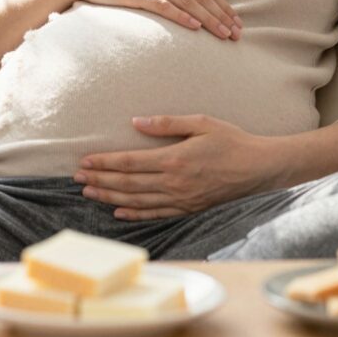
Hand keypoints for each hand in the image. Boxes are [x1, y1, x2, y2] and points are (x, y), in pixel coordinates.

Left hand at [74, 115, 279, 219]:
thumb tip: (135, 122)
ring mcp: (180, 199)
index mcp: (174, 159)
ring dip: (109, 197)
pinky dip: (133, 213)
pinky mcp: (188, 209)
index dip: (104, 163)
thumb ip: (166, 123)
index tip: (85, 161)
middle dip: (99, 180)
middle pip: (127, 184)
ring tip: (89, 192)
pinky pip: (154, 214)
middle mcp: (174, 183)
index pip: (129, 163)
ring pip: (136, 201)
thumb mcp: (201, 122)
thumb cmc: (231, 140)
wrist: (259, 168)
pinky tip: (119, 211)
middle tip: (77, 177)